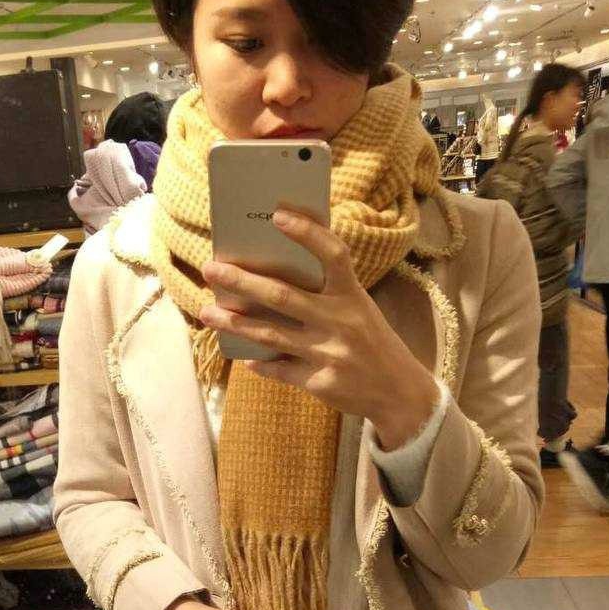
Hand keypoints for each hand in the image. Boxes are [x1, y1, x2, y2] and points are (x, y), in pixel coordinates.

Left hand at [199, 209, 438, 449]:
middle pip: (282, 296)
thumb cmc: (373, 342)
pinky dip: (259, 362)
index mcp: (353, 296)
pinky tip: (242, 355)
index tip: (277, 216)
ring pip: (270, 335)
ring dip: (234, 324)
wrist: (401, 394)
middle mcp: (341, 322)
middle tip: (210, 268)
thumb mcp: (360, 310)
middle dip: (241, 281)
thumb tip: (272, 275)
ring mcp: (328, 354)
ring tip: (208, 312)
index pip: (332, 255)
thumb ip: (327, 293)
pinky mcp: (319, 382)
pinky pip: (278, 370)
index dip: (307, 233)